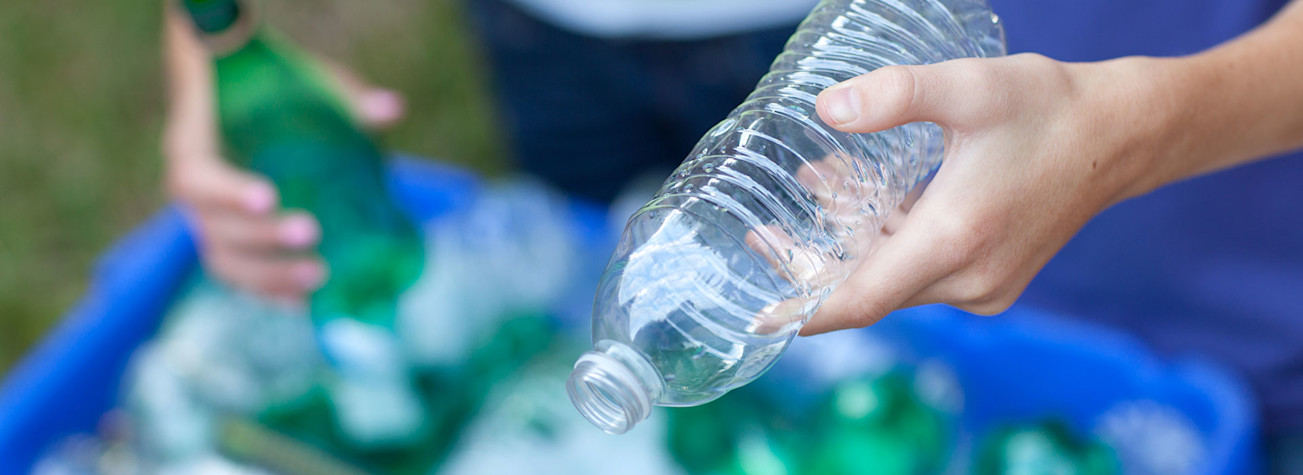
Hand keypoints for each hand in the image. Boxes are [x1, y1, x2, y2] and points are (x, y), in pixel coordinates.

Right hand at [164, 7, 405, 299]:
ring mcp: (209, 221)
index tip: (269, 197)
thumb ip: (343, 94)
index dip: (227, 191)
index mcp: (195, 146)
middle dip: (262, 238)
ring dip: (268, 277)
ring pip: (225, 261)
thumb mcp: (306, 80)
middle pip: (213, 228)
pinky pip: (241, 275)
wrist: (245, 94)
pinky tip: (305, 303)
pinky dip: (270, 293)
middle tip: (312, 233)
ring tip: (319, 276)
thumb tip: (390, 109)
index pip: (196, 177)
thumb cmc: (273, 86)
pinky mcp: (231, 241)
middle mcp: (194, 191)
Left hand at [800, 53, 1174, 334]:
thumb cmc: (1046, 109)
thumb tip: (827, 109)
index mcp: (955, 240)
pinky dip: (887, 244)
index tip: (757, 319)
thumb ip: (894, 95)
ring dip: (851, 246)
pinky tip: (865, 200)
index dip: (804, 311)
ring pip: (894, 279)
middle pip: (869, 291)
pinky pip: (921, 273)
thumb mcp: (967, 87)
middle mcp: (968, 277)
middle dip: (814, 266)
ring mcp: (984, 285)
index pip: (862, 298)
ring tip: (815, 190)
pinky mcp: (992, 278)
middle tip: (763, 236)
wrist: (1120, 135)